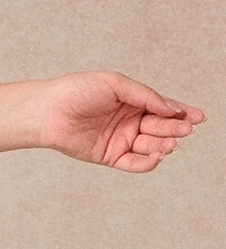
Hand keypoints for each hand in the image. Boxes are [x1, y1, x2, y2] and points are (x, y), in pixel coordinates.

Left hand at [37, 70, 205, 170]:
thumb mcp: (115, 84)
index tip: (200, 117)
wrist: (48, 111)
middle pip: (161, 127)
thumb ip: (145, 95)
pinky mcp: (111, 157)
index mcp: (133, 101)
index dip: (183, 113)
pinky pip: (136, 164)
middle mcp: (130, 121)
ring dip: (163, 145)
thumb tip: (171, 108)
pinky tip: (157, 156)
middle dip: (174, 129)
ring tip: (168, 143)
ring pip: (151, 146)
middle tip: (184, 129)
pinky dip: (149, 162)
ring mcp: (121, 140)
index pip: (164, 108)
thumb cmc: (77, 90)